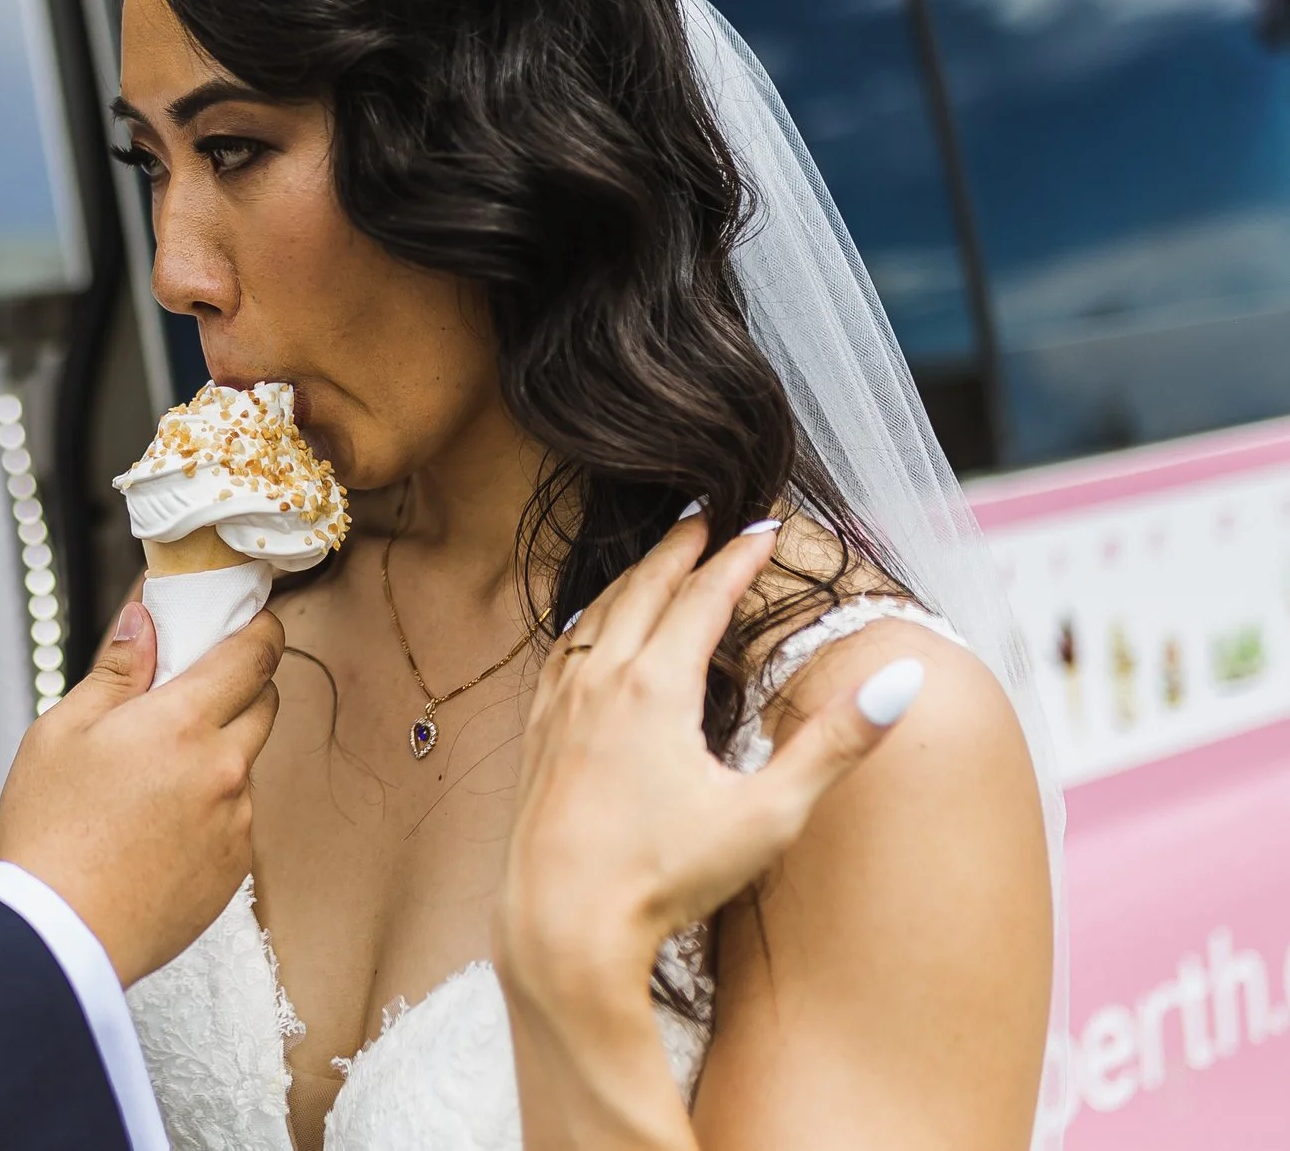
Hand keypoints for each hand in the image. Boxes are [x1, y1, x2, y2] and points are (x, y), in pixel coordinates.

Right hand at [0, 602, 282, 985]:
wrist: (62, 933)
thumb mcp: (63, 730)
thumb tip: (145, 621)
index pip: (253, 656)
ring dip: (218, 753)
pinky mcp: (234, 868)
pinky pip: (235, 816)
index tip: (253, 622)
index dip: (260, 629)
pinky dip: (210, 807)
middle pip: (264, 703)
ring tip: (152, 778)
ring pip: (245, 763)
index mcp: (183, 724)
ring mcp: (236, 823)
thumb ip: (116, 670)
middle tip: (189, 693)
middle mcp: (224, 770)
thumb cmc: (51, 831)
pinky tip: (156, 826)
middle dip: (239, 686)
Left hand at [494, 516, 925, 1007]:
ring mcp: (560, 705)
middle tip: (706, 516)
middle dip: (680, 548)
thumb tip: (903, 678)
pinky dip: (588, 620)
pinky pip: (563, 652)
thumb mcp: (769, 815)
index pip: (704, 596)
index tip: (765, 523)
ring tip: (657, 559)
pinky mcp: (536, 734)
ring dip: (632, 578)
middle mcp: (601, 681)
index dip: (738, 556)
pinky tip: (593, 629)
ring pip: (597, 614)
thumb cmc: (666, 877)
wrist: (561, 924)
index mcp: (655, 687)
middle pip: (644, 588)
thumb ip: (835, 744)